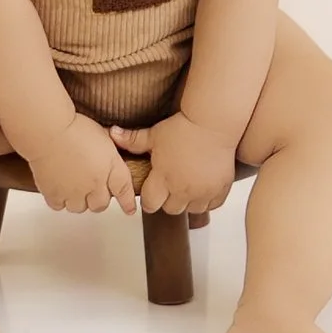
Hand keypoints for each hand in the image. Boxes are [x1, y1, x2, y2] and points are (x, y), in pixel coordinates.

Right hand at [17, 114, 136, 213]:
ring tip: (74, 185)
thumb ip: (111, 145)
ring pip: (80, 207)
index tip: (129, 209)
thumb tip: (117, 143)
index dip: (128, 202)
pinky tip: (58, 187)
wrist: (49, 131)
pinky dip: (59, 199)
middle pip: (101, 204)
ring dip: (79, 200)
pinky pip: (59, 206)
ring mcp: (74, 192)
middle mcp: (95, 184)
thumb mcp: (102, 132)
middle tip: (92, 187)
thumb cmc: (74, 127)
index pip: (124, 190)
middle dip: (99, 198)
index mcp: (110, 167)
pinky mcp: (55, 194)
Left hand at [111, 115, 236, 216]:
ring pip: (191, 210)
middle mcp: (182, 189)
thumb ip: (132, 140)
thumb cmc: (183, 128)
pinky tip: (203, 187)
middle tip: (170, 185)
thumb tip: (112, 134)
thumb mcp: (154, 134)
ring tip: (186, 186)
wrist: (213, 122)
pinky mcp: (220, 190)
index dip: (149, 199)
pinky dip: (207, 200)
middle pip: (170, 209)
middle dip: (168, 200)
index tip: (152, 191)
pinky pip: (211, 206)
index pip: (150, 204)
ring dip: (187, 201)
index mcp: (163, 178)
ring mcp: (202, 192)